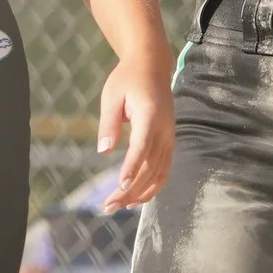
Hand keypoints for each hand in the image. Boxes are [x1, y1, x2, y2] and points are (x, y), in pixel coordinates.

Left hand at [97, 57, 173, 210]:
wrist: (152, 66)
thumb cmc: (127, 79)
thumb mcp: (111, 96)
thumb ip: (108, 123)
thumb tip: (103, 151)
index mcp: (150, 116)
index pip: (142, 147)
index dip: (132, 168)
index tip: (120, 187)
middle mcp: (164, 129)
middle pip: (150, 167)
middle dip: (130, 190)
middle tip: (108, 206)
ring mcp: (169, 136)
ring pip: (159, 173)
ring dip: (141, 193)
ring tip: (119, 206)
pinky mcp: (169, 141)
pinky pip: (164, 169)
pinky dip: (152, 186)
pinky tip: (136, 198)